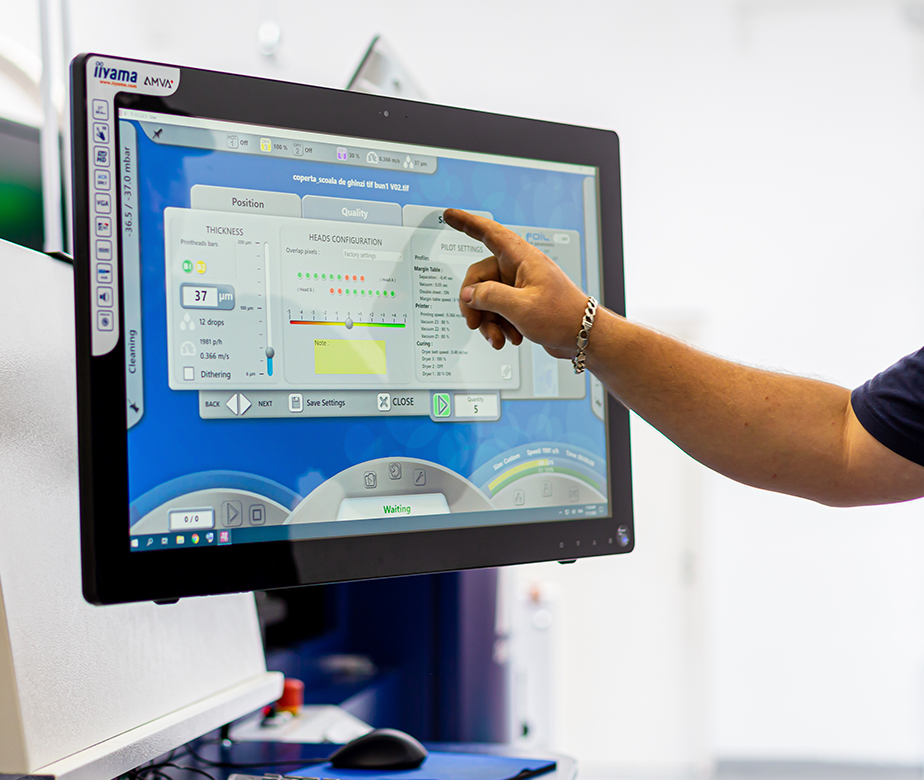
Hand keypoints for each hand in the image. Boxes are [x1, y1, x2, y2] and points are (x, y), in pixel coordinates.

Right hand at [443, 209, 589, 357]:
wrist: (584, 336)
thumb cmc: (563, 316)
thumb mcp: (521, 307)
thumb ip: (489, 297)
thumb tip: (468, 294)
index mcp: (522, 258)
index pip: (489, 233)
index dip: (466, 223)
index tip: (449, 216)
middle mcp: (519, 269)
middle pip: (480, 278)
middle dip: (475, 304)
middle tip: (474, 322)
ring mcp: (520, 287)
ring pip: (487, 299)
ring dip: (488, 321)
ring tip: (498, 337)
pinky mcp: (521, 304)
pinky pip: (498, 311)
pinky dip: (499, 326)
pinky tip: (510, 337)